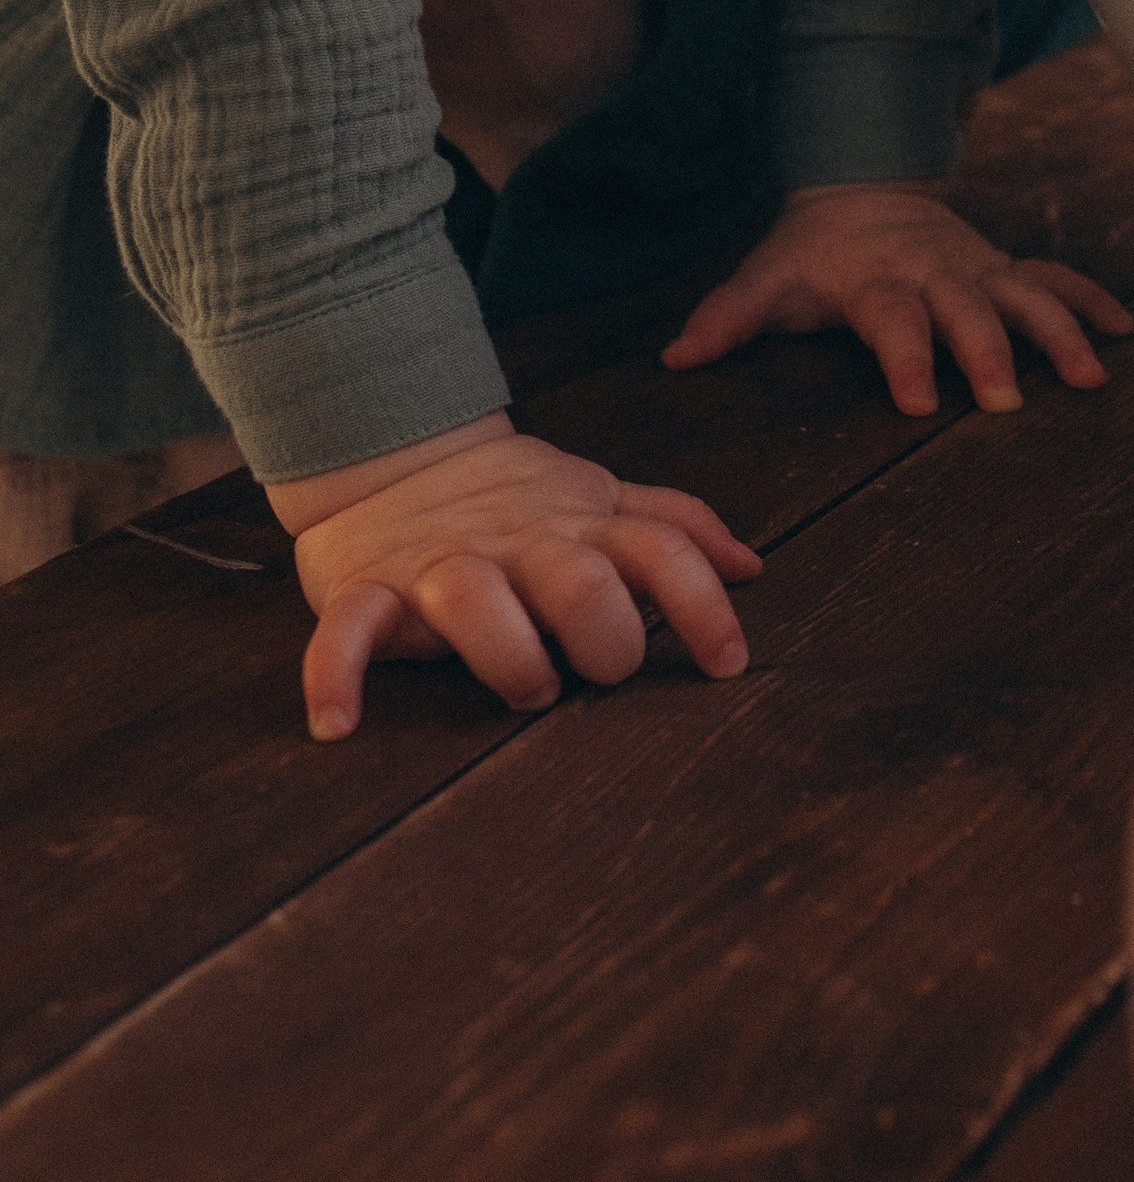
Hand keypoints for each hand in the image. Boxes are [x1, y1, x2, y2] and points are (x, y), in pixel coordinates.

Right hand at [272, 415, 760, 741]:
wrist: (392, 457)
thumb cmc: (515, 502)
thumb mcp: (600, 499)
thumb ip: (674, 527)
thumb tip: (751, 567)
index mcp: (581, 525)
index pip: (660, 551)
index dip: (702, 605)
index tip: (728, 664)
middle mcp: (519, 544)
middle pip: (579, 582)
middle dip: (605, 637)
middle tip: (600, 674)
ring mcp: (441, 565)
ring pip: (474, 601)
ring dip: (508, 655)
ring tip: (526, 688)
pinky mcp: (365, 589)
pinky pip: (347, 632)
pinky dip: (334, 676)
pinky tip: (337, 723)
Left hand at [661, 186, 1133, 415]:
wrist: (861, 185)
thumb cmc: (812, 252)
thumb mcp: (765, 278)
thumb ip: (727, 319)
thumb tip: (676, 359)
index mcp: (879, 279)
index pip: (895, 319)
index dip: (908, 356)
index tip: (921, 403)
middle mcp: (936, 272)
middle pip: (968, 310)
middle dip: (990, 353)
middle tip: (1006, 402)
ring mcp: (976, 267)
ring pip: (1025, 294)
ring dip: (1059, 332)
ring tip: (1089, 378)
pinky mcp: (1002, 266)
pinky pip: (1054, 277)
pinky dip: (1091, 300)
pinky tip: (1125, 331)